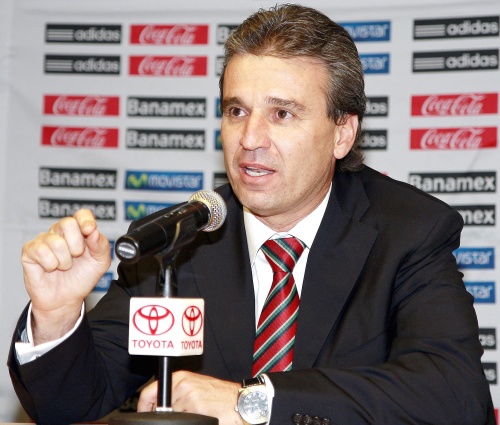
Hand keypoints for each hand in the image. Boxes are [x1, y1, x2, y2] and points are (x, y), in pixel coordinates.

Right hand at [21, 208, 110, 343]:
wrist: (66, 299)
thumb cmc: (82, 278)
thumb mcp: (100, 263)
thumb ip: (101, 245)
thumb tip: (94, 231)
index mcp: (79, 231)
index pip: (82, 214)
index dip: (86, 220)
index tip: (89, 230)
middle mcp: (61, 232)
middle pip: (68, 224)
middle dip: (76, 246)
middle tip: (76, 257)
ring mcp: (44, 240)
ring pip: (56, 241)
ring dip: (64, 260)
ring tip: (63, 266)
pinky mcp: (30, 251)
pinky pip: (41, 251)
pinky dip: (50, 264)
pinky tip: (50, 268)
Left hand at [138, 371, 242, 424]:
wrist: (240, 400)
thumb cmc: (220, 396)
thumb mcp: (195, 388)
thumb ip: (177, 394)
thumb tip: (158, 406)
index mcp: (179, 378)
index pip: (148, 393)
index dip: (143, 408)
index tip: (144, 414)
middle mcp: (181, 384)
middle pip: (160, 408)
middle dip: (166, 415)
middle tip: (181, 414)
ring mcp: (188, 395)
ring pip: (171, 415)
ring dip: (181, 418)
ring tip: (198, 412)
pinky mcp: (195, 406)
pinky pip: (183, 420)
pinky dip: (190, 420)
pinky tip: (202, 415)